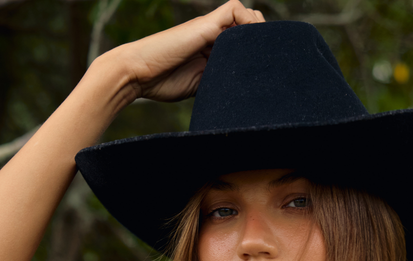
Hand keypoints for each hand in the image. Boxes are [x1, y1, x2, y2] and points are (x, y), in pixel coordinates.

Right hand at [110, 0, 264, 102]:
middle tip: (268, 61)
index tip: (266, 69)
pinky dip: (246, 22)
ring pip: (246, 16)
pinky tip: (248, 43)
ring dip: (257, 31)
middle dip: (262, 41)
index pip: (244, 40)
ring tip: (261, 53)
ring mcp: (209, 28)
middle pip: (250, 25)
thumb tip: (240, 93)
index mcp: (213, 48)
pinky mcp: (204, 25)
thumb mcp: (201, 84)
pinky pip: (234, 10)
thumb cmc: (163, 81)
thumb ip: (219, 80)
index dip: (258, 50)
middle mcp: (213, 34)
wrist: (139, 73)